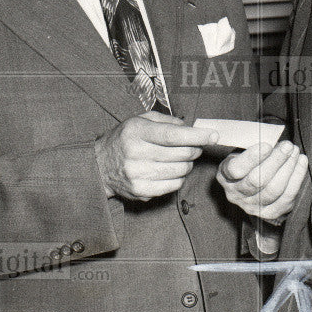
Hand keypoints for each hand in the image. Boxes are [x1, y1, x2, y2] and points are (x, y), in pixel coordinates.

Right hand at [95, 111, 217, 200]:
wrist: (98, 166)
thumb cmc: (124, 140)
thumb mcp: (139, 121)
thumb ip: (165, 120)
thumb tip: (190, 127)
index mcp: (136, 132)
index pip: (173, 135)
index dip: (196, 136)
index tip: (212, 135)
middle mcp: (136, 153)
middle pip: (181, 154)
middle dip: (195, 149)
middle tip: (194, 147)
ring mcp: (138, 175)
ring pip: (181, 171)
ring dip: (187, 164)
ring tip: (180, 158)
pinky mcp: (141, 191)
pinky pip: (174, 185)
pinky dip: (178, 178)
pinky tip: (170, 171)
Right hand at [216, 140, 307, 221]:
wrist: (254, 182)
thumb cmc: (249, 161)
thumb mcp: (242, 150)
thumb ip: (252, 145)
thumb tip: (272, 139)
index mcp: (225, 176)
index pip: (236, 169)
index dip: (252, 158)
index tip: (267, 145)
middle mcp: (235, 194)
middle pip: (257, 181)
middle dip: (275, 161)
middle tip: (287, 146)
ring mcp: (252, 207)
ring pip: (273, 189)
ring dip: (288, 168)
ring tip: (295, 152)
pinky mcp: (269, 213)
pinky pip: (287, 197)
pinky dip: (297, 178)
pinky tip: (301, 161)